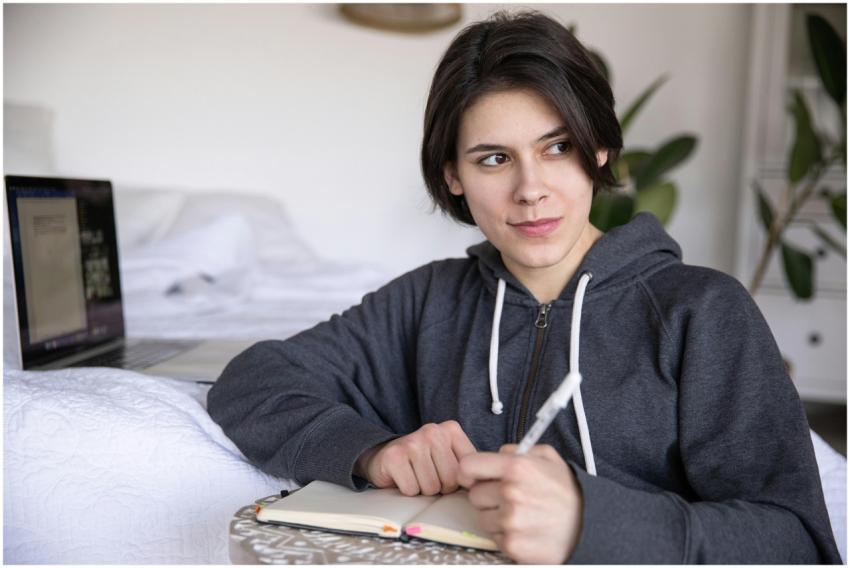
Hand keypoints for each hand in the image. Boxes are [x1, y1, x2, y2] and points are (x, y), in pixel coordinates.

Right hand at [355, 421, 475, 495]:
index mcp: (451, 430)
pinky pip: (412, 489)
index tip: (446, 474)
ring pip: (431, 487)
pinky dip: (408, 490)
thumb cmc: (423, 462)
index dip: (457, 481)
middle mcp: (432, 431)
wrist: (384, 456)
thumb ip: (468, 466)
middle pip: (450, 480)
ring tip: (415, 475)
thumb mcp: (449, 456)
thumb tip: (483, 485)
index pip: (468, 469)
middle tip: (427, 475)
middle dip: (440, 487)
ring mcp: (413, 442)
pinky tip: (403, 477)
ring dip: (422, 489)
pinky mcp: (395, 456)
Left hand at [457, 444, 582, 563]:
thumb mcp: (547, 457)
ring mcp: (510, 521)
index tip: (475, 477)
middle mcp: (510, 492)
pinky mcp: (512, 545)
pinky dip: (505, 535)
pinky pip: (494, 537)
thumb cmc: (566, 491)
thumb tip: (496, 454)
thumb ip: (517, 450)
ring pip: (482, 518)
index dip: (469, 472)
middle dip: (487, 496)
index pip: (468, 466)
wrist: (590, 525)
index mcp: (516, 467)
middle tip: (509, 498)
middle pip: (474, 495)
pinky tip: (524, 529)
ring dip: (495, 517)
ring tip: (520, 515)